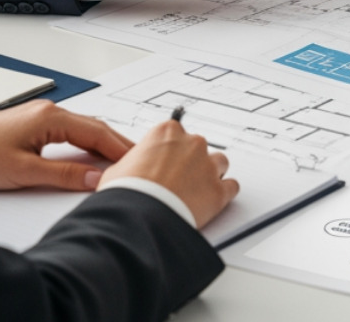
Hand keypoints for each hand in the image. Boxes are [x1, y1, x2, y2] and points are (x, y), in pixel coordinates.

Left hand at [0, 100, 132, 190]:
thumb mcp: (24, 172)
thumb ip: (63, 175)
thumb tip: (94, 178)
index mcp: (51, 118)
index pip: (97, 132)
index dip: (120, 148)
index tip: (139, 160)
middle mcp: (49, 111)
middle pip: (94, 127)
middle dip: (117, 144)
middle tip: (139, 160)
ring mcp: (41, 115)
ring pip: (83, 128)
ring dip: (102, 143)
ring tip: (120, 160)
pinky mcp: (33, 123)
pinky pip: (70, 131)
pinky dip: (86, 142)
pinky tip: (91, 154)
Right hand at [99, 119, 239, 227]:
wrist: (138, 218)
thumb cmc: (127, 193)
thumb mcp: (118, 169)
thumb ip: (133, 162)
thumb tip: (132, 169)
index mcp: (167, 132)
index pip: (175, 134)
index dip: (170, 151)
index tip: (167, 161)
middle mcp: (192, 143)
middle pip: (198, 147)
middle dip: (190, 162)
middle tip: (178, 180)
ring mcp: (208, 165)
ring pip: (220, 163)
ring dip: (210, 174)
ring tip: (196, 191)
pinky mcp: (219, 190)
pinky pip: (231, 187)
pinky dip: (224, 193)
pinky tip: (212, 202)